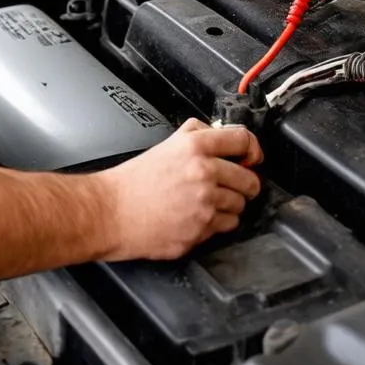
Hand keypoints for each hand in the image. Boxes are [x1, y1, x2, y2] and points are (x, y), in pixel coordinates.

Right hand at [99, 118, 262, 260]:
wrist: (112, 212)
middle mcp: (204, 173)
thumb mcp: (165, 145)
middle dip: (244, 183)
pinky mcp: (202, 230)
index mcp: (195, 147)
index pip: (244, 140)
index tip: (252, 157)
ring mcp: (205, 204)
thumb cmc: (133, 182)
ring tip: (206, 202)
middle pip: (250, 179)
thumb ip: (196, 134)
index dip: (252, 149)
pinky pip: (226, 227)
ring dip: (229, 205)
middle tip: (231, 184)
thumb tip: (220, 134)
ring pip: (240, 206)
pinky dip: (217, 224)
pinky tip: (197, 216)